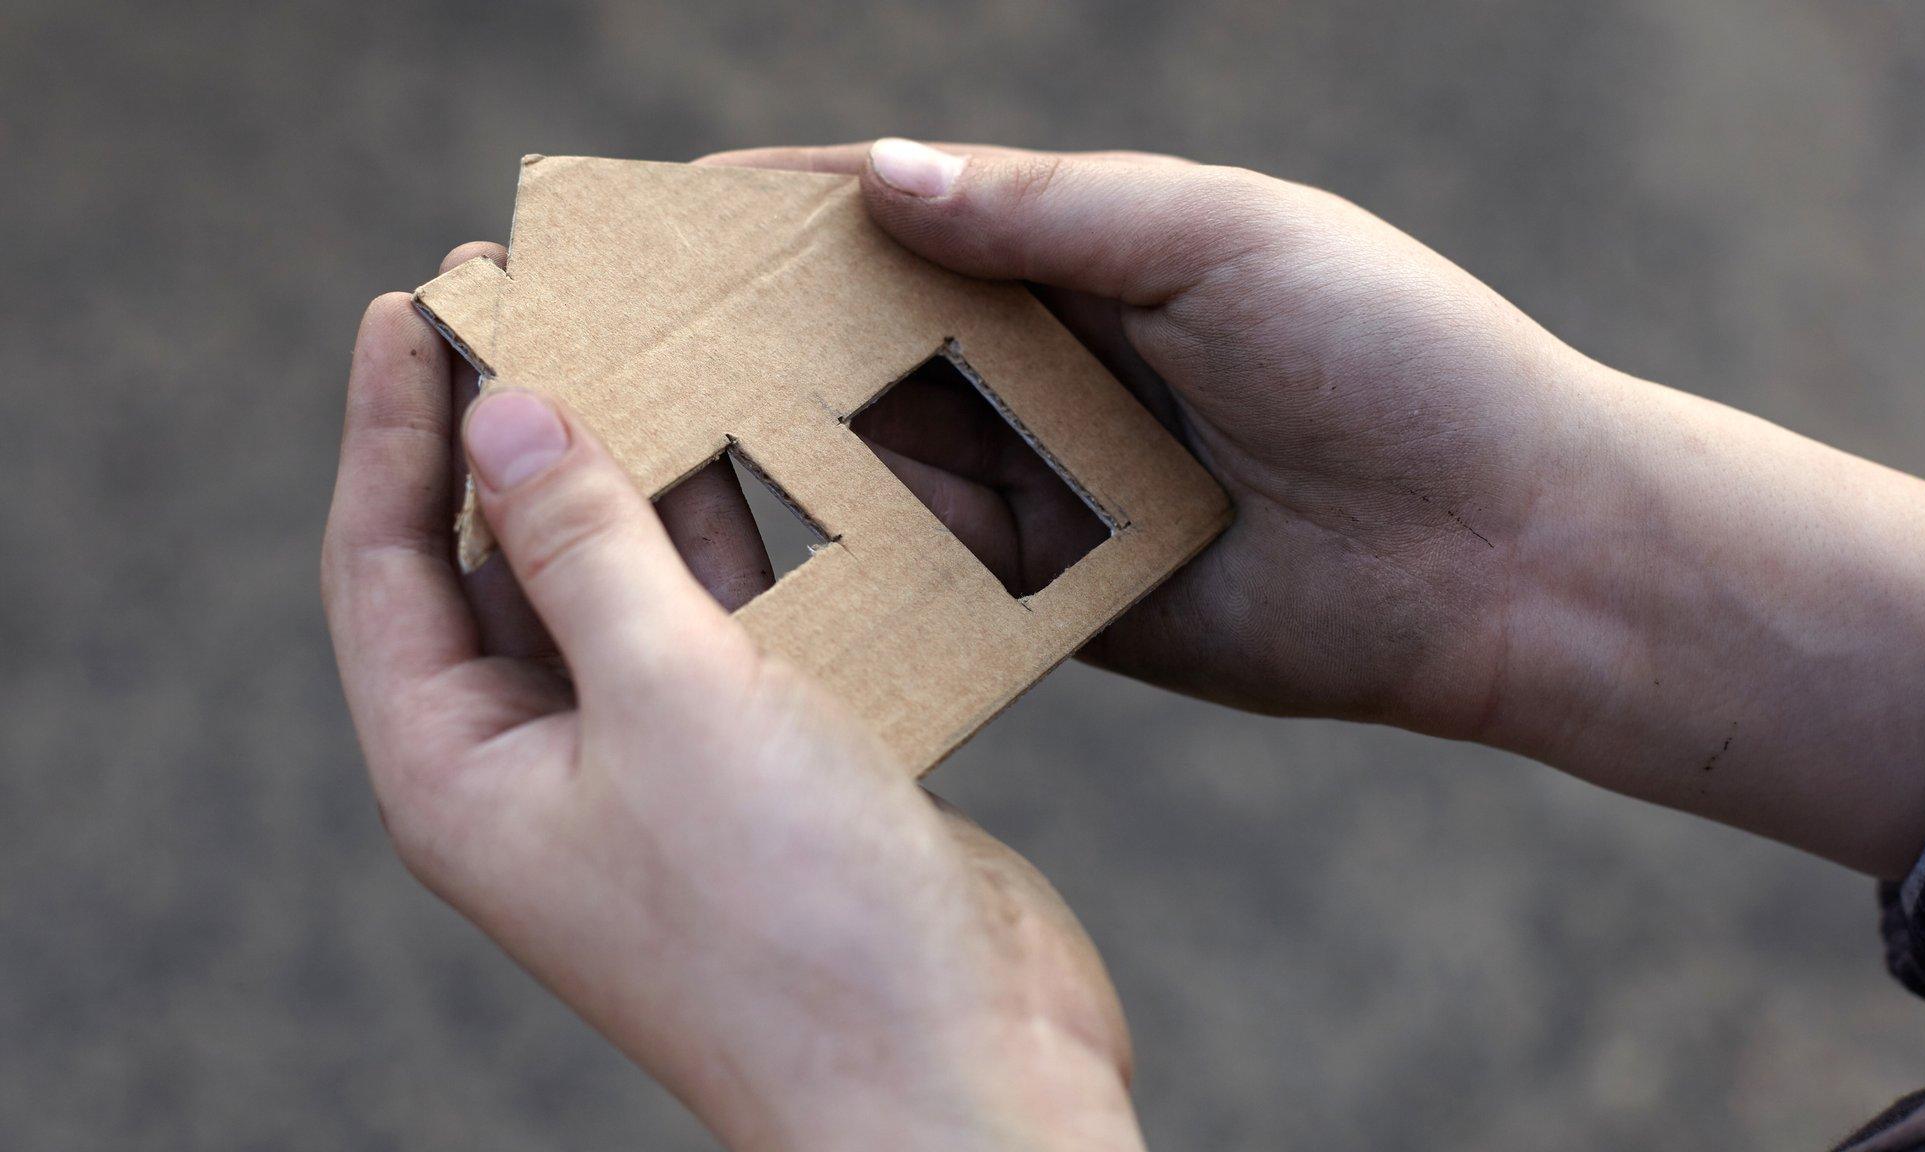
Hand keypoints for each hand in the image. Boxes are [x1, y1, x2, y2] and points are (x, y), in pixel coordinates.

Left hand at [321, 289, 1142, 1151]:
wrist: (957, 1068)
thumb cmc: (792, 922)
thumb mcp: (671, 703)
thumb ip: (590, 548)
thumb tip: (509, 415)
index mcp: (466, 772)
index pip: (387, 563)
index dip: (392, 425)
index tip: (420, 298)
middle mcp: (546, 766)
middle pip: (497, 559)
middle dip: (512, 429)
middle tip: (539, 287)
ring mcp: (656, 765)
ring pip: (619, 579)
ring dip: (634, 470)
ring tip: (650, 336)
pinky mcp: (760, 760)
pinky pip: (720, 618)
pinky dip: (735, 535)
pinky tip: (763, 450)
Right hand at [700, 139, 1581, 731]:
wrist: (1504, 552)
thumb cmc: (1393, 357)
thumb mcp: (1227, 238)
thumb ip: (1058, 214)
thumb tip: (880, 178)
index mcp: (1094, 254)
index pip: (907, 216)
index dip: (784, 212)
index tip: (656, 215)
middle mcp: (1058, 364)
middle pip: (871, 341)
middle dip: (752, 339)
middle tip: (619, 352)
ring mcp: (1059, 482)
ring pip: (889, 461)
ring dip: (789, 454)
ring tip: (658, 459)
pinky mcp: (1070, 596)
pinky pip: (944, 576)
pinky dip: (866, 565)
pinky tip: (770, 564)